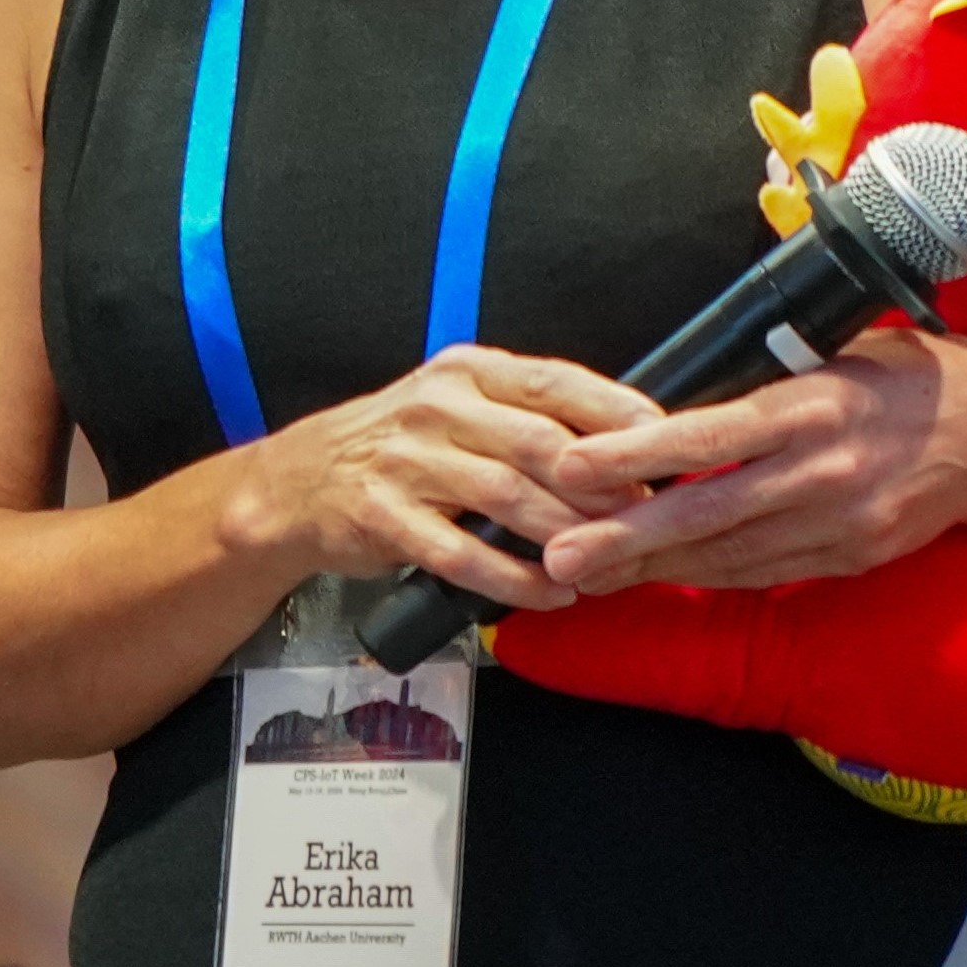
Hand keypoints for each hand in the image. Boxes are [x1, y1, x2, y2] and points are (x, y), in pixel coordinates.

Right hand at [234, 346, 663, 613]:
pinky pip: (461, 554)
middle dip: (603, 489)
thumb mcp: (459, 407)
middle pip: (541, 446)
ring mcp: (405, 461)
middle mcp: (435, 407)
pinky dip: (514, 581)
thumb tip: (632, 446)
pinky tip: (551, 594)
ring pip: (506, 499)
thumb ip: (529, 417)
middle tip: (648, 522)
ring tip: (606, 565)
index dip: (620, 418)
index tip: (668, 451)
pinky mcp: (382, 516)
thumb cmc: (401, 448)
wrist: (298, 484)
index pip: (557, 384)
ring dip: (566, 538)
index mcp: (466, 371)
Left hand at [531, 326, 966, 594]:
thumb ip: (758, 383)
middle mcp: (826, 471)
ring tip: (584, 574)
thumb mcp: (833, 354)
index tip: (574, 468)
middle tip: (558, 558)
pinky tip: (656, 577)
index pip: (711, 436)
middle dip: (627, 540)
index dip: (638, 455)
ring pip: (731, 555)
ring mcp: (843, 523)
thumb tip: (667, 400)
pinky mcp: (854, 557)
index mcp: (813, 406)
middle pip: (711, 513)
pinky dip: (707, 576)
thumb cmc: (903, 376)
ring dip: (654, 569)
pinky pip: (766, 572)